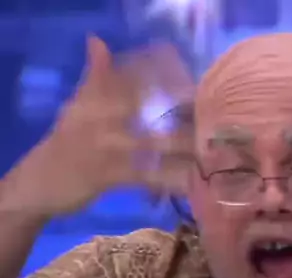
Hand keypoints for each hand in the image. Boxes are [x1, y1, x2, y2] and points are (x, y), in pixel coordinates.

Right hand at [0, 36, 195, 218]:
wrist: (41, 181)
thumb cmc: (68, 142)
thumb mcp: (78, 107)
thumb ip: (95, 77)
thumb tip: (97, 41)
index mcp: (96, 98)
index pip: (135, 81)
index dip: (168, 83)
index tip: (197, 89)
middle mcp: (100, 117)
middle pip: (148, 108)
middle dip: (181, 113)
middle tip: (210, 120)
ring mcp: (103, 146)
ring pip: (151, 141)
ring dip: (181, 145)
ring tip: (208, 147)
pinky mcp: (106, 175)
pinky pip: (145, 175)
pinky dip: (168, 179)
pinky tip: (190, 181)